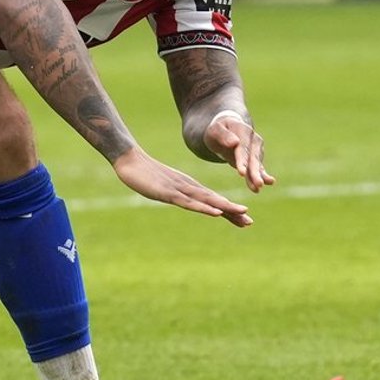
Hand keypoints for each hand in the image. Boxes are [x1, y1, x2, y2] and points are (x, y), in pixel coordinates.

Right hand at [111, 147, 251, 226]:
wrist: (129, 159)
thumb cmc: (144, 173)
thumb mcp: (161, 187)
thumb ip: (172, 192)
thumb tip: (181, 200)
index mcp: (187, 187)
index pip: (212, 200)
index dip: (228, 209)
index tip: (244, 218)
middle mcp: (187, 187)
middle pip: (214, 200)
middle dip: (232, 211)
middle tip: (250, 221)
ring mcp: (179, 189)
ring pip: (207, 200)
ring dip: (225, 207)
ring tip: (242, 213)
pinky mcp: (169, 192)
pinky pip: (190, 202)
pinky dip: (205, 207)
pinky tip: (216, 211)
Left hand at [202, 110, 273, 192]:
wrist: (226, 129)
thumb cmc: (218, 129)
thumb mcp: (215, 129)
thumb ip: (223, 135)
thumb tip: (234, 143)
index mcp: (243, 130)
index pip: (243, 147)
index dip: (242, 160)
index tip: (241, 172)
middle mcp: (253, 139)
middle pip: (253, 158)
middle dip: (254, 171)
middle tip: (258, 183)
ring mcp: (256, 149)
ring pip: (256, 165)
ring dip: (258, 176)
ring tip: (259, 186)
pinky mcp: (255, 158)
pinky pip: (258, 169)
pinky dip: (262, 176)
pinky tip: (269, 182)